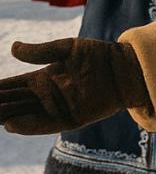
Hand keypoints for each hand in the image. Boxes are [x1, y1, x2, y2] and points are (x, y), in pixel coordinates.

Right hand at [0, 39, 149, 134]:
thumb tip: (12, 48)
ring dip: (5, 116)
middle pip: (12, 103)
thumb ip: (40, 51)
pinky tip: (10, 123)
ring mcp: (56, 109)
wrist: (125, 68)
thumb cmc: (99, 54)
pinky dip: (27, 125)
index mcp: (41, 79)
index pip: (10, 87)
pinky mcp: (70, 120)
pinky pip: (44, 125)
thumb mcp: (68, 48)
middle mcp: (45, 97)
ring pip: (23, 115)